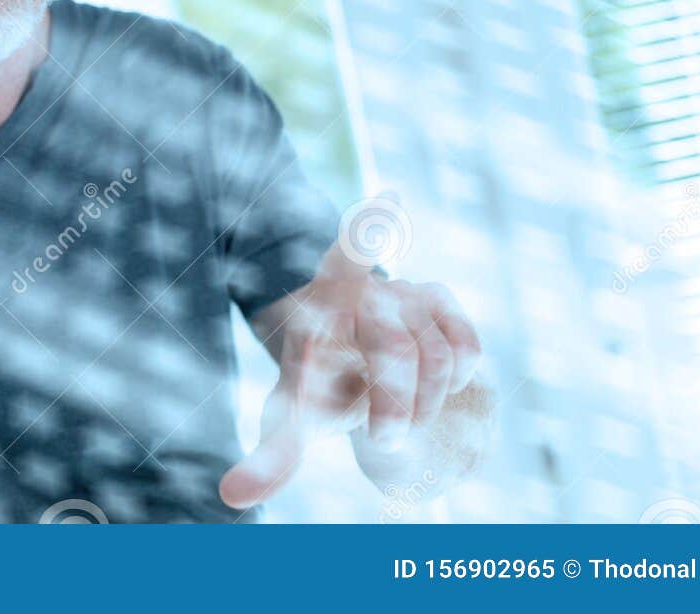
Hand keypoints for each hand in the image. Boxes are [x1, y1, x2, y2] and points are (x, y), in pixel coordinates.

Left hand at [218, 237, 481, 508]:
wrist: (355, 363)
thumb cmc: (322, 388)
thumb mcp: (293, 418)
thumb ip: (269, 457)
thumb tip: (231, 498)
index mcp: (321, 306)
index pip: (343, 257)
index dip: (368, 231)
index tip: (389, 201)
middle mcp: (365, 288)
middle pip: (395, 346)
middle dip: (394, 405)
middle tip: (385, 445)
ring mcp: (407, 289)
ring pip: (437, 359)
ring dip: (424, 404)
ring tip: (396, 414)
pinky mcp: (443, 299)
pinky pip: (469, 351)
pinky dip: (455, 382)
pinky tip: (428, 386)